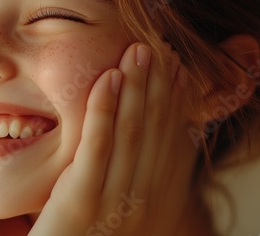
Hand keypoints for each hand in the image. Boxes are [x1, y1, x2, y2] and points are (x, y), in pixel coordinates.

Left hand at [29, 42, 197, 234]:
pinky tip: (108, 78)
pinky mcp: (82, 202)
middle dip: (159, 87)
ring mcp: (113, 202)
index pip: (168, 144)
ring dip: (137, 89)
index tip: (177, 71)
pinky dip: (104, 111)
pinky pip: (96, 149)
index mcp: (150, 203)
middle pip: (154, 133)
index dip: (174, 104)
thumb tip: (136, 145)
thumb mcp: (113, 210)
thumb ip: (127, 179)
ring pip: (129, 134)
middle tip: (162, 48)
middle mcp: (140, 202)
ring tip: (139, 50)